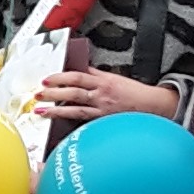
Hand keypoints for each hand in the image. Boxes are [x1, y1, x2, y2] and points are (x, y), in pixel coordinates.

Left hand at [34, 69, 178, 122]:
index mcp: (104, 81)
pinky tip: (59, 123)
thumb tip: (76, 70)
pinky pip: (85, 121)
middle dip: (53, 93)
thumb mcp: (114, 79)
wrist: (154, 106)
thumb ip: (95, 76)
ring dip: (56, 111)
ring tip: (41, 111)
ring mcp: (102, 110)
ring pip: (75, 109)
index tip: (47, 79)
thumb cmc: (134, 93)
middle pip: (73, 92)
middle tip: (38, 94)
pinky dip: (71, 121)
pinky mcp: (104, 121)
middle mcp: (102, 94)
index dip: (60, 77)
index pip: (78, 76)